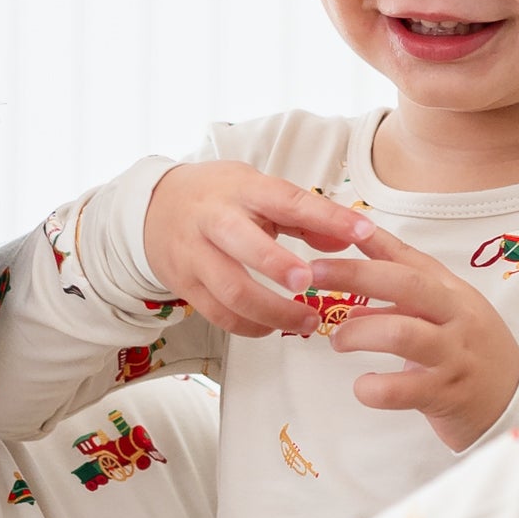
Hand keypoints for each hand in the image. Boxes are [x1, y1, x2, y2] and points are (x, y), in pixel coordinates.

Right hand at [140, 161, 368, 339]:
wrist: (155, 209)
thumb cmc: (221, 199)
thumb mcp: (261, 193)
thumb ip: (307, 216)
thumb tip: (353, 238)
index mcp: (242, 190)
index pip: (288, 200)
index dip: (327, 217)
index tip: (363, 232)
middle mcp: (214, 220)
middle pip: (244, 244)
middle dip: (277, 265)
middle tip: (308, 283)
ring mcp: (196, 255)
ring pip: (232, 290)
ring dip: (273, 311)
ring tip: (308, 321)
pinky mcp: (186, 286)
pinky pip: (220, 315)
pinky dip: (251, 326)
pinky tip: (274, 327)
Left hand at [284, 216, 518, 450]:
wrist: (514, 405)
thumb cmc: (471, 356)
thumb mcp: (448, 315)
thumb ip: (407, 294)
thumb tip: (358, 273)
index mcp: (455, 294)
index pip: (411, 260)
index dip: (372, 243)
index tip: (333, 231)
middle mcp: (458, 319)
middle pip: (406, 285)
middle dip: (355, 275)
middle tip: (314, 276)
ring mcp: (454, 356)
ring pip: (402, 333)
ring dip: (360, 333)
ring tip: (338, 340)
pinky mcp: (446, 395)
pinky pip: (402, 389)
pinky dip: (374, 388)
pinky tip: (363, 387)